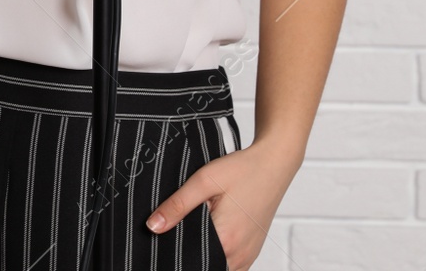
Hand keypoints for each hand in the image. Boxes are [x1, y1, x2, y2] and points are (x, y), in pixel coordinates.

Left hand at [144, 139, 296, 270]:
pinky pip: (231, 265)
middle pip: (204, 266)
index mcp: (226, 241)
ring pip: (218, 267)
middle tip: (176, 229)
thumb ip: (177, 205)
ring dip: (201, 256)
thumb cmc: (242, 170)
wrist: (273, 164)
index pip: (191, 262)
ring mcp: (248, 255)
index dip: (174, 253)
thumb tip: (153, 226)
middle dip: (186, 255)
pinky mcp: (252, 251)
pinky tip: (206, 237)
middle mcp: (240, 255)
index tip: (165, 238)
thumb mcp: (203, 182)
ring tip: (190, 231)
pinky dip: (216, 256)